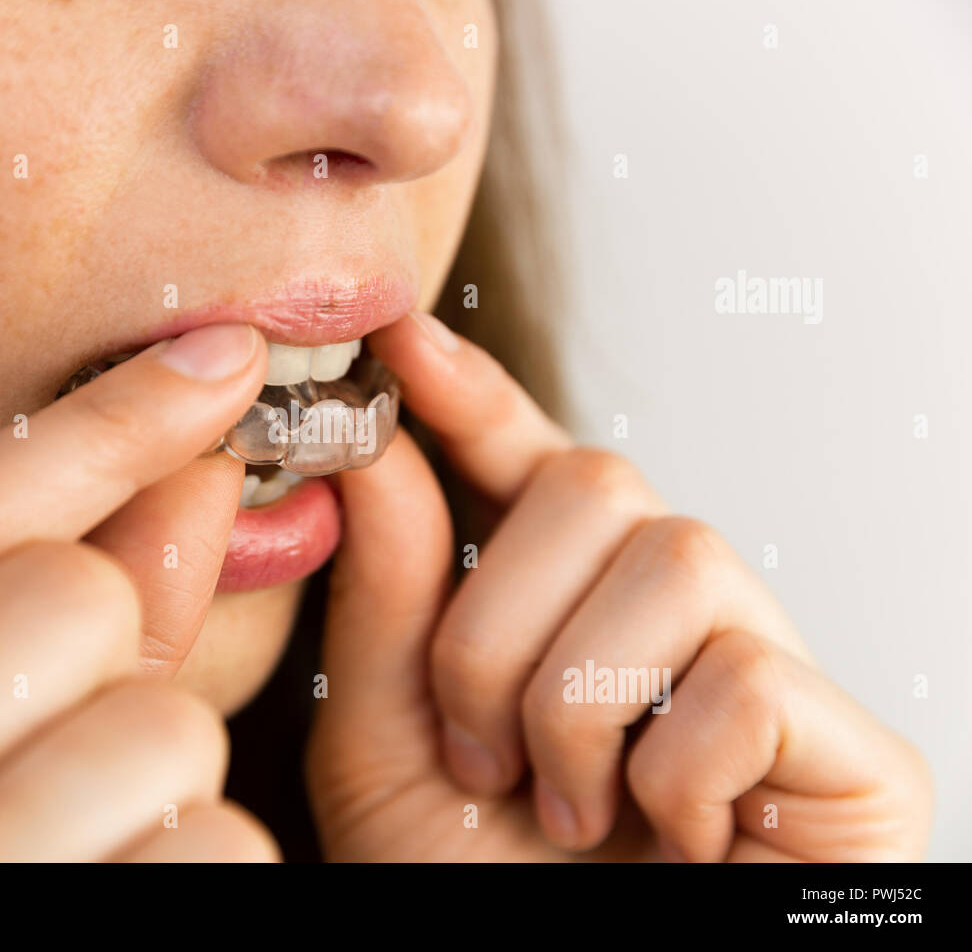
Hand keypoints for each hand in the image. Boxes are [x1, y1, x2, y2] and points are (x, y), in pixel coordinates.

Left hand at [307, 313, 931, 861]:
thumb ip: (389, 604)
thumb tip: (384, 451)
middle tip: (482, 753)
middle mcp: (670, 616)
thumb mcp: (391, 751)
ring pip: (677, 558)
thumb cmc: (477, 897)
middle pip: (600, 483)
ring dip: (577, 702)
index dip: (472, 393)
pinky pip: (749, 675)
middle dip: (497, 623)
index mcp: (560, 610)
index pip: (530, 462)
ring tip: (569, 810)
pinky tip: (671, 840)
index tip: (401, 339)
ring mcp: (766, 669)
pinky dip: (672, 770)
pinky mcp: (852, 746)